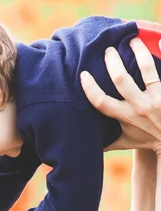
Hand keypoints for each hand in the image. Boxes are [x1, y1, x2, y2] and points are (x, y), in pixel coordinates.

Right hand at [80, 37, 160, 154]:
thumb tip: (85, 143)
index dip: (90, 88)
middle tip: (108, 49)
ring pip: (145, 68)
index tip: (84, 74)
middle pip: (120, 79)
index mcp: (124, 117)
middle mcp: (138, 107)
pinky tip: (158, 40)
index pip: (101, 102)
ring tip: (132, 39)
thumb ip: (105, 141)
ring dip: (137, 50)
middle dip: (112, 61)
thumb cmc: (146, 140)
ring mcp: (155, 98)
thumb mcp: (124, 142)